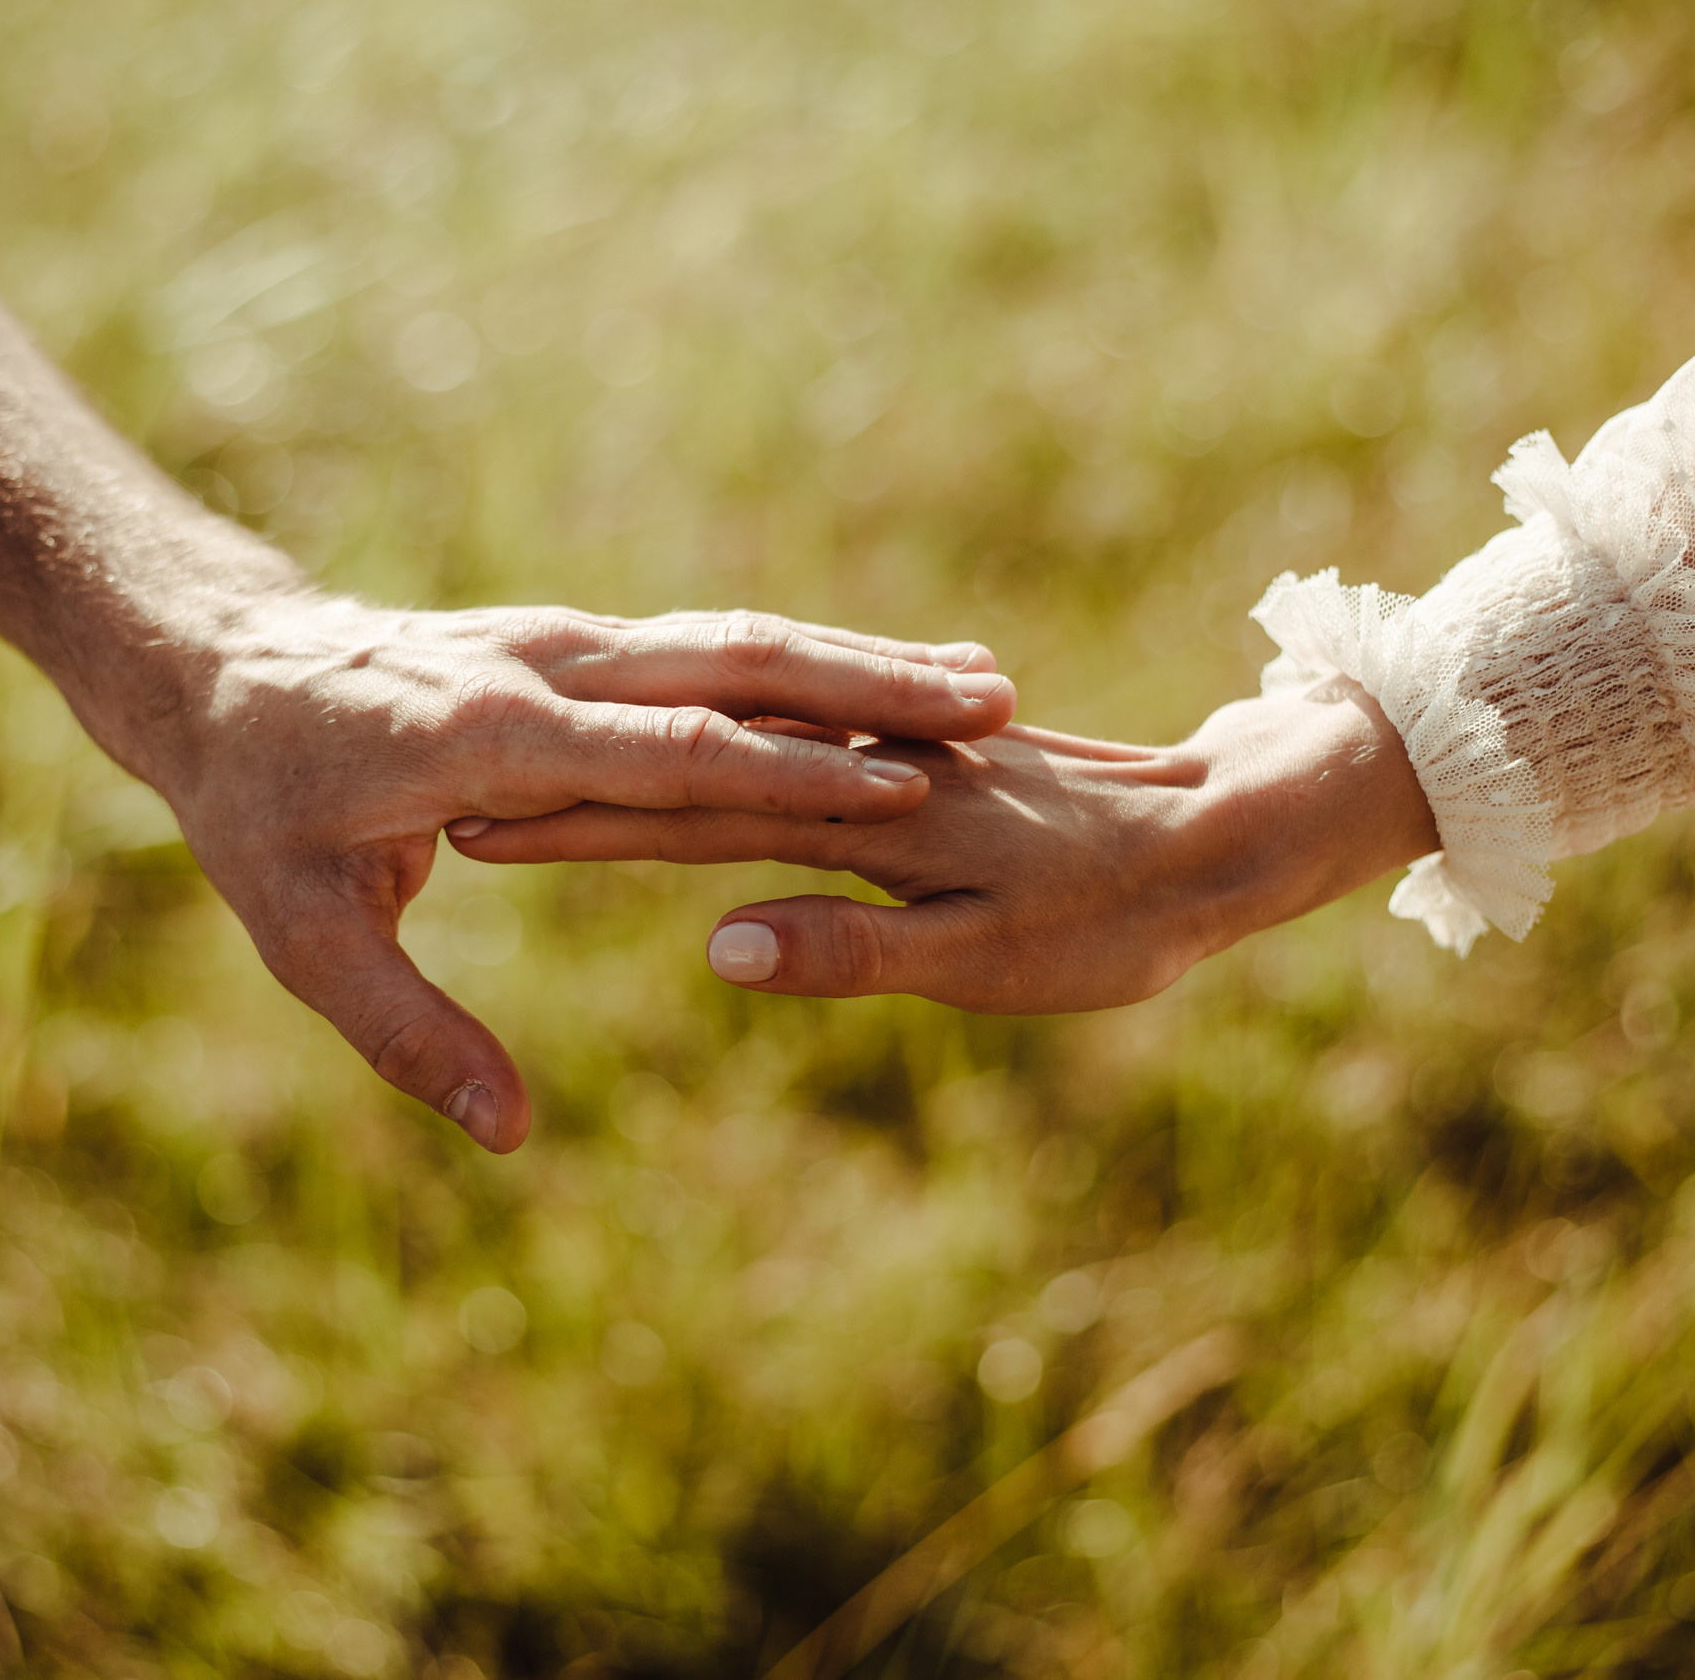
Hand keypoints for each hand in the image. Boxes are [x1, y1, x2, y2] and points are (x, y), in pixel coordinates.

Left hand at [0, 49, 1014, 1153]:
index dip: (795, 770)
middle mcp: (544, 665)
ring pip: (735, 639)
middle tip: (999, 708)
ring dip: (856, 659)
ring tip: (984, 687)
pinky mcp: (571, 642)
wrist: (209, 663)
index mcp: (489, 733)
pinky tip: (882, 683)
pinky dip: (804, 662)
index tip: (907, 785)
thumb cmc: (253, 808)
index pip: (673, 750)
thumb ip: (413, 1034)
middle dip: (870, 681)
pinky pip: (706, 647)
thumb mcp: (305, 936)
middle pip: (736, 661)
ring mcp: (562, 639)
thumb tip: (510, 1133)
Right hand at [453, 683, 1438, 1012]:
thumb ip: (854, 945)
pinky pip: (788, 739)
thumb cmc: (1116, 918)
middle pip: (686, 769)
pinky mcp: (914, 750)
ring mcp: (885, 749)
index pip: (689, 816)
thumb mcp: (990, 955)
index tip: (475, 832)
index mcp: (862, 811)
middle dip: (575, 787)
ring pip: (728, 747)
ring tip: (539, 771)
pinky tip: (678, 750)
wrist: (1230, 832)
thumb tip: (719, 943)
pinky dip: (716, 749)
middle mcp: (858, 763)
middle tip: (464, 796)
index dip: (580, 829)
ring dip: (632, 763)